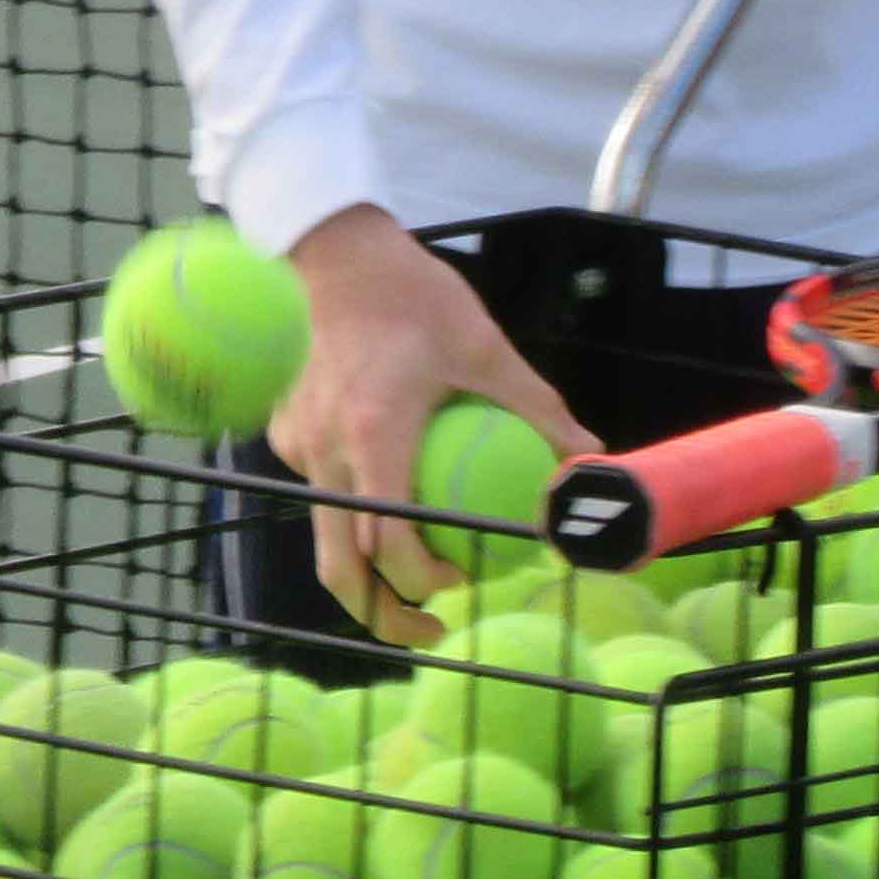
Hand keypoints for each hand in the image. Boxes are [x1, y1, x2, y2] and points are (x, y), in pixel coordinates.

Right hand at [269, 204, 595, 643]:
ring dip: (366, 570)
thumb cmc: (415, 295)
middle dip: (381, 615)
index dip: (423, 582)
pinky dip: (352, 514)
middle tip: (430, 630)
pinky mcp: (286, 431)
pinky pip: (320, 490)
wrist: (334, 249)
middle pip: (339, 567)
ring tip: (416, 582)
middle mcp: (325, 450)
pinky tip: (393, 499)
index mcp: (375, 436)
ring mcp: (298, 443)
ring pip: (325, 534)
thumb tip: (592, 459)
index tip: (461, 583)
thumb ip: (538, 410)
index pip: (389, 543)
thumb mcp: (487, 348)